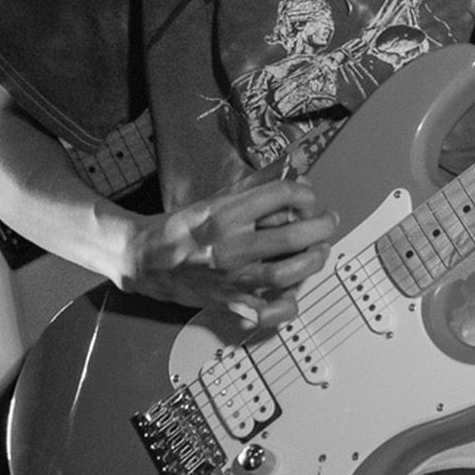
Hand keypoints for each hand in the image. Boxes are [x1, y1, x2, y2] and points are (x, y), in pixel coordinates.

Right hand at [125, 161, 337, 328]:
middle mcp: (232, 245)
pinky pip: (267, 312)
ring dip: (313, 260)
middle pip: (294, 235)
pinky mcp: (230, 303)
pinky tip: (293, 292)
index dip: (306, 192)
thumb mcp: (220, 196)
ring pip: (288, 273)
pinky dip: (286, 306)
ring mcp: (232, 277)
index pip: (284, 195)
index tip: (308, 196)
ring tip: (319, 250)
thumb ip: (261, 180)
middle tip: (329, 220)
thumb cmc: (184, 226)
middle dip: (322, 225)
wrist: (145, 259)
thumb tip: (297, 161)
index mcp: (227, 213)